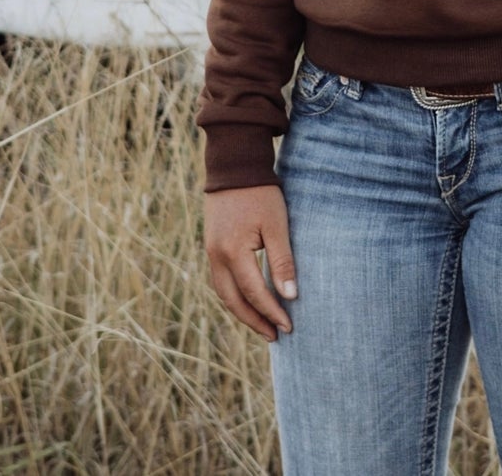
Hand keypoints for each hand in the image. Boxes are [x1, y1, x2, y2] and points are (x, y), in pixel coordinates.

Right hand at [204, 184, 296, 340]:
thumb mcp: (277, 225)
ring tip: (263, 324)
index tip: (288, 326)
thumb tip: (290, 297)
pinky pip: (221, 280)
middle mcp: (216, 256)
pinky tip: (249, 299)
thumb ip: (282, 261)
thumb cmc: (261, 193)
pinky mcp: (212, 245)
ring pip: (224, 293)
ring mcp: (211, 251)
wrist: (235, 166)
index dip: (271, 312)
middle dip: (254, 320)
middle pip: (233, 300)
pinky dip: (235, 295)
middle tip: (275, 335)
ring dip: (243, 311)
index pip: (254, 293)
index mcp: (232, 252)